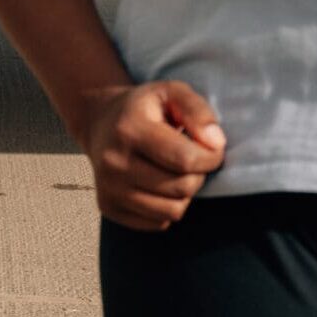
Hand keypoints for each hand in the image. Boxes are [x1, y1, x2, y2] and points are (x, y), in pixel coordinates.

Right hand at [79, 79, 226, 232]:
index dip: (211, 157)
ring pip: (173, 211)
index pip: (185, 159)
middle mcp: (114, 163)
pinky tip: (160, 185)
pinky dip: (168, 207)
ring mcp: (109, 189)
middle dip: (199, 175)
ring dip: (185, 194)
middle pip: (182, 187)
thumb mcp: (172, 92)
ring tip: (176, 172)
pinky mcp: (109, 208)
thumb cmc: (145, 108)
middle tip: (193, 159)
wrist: (100, 123)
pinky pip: (158, 223)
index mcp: (130, 130)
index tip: (212, 149)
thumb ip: (198, 112)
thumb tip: (216, 143)